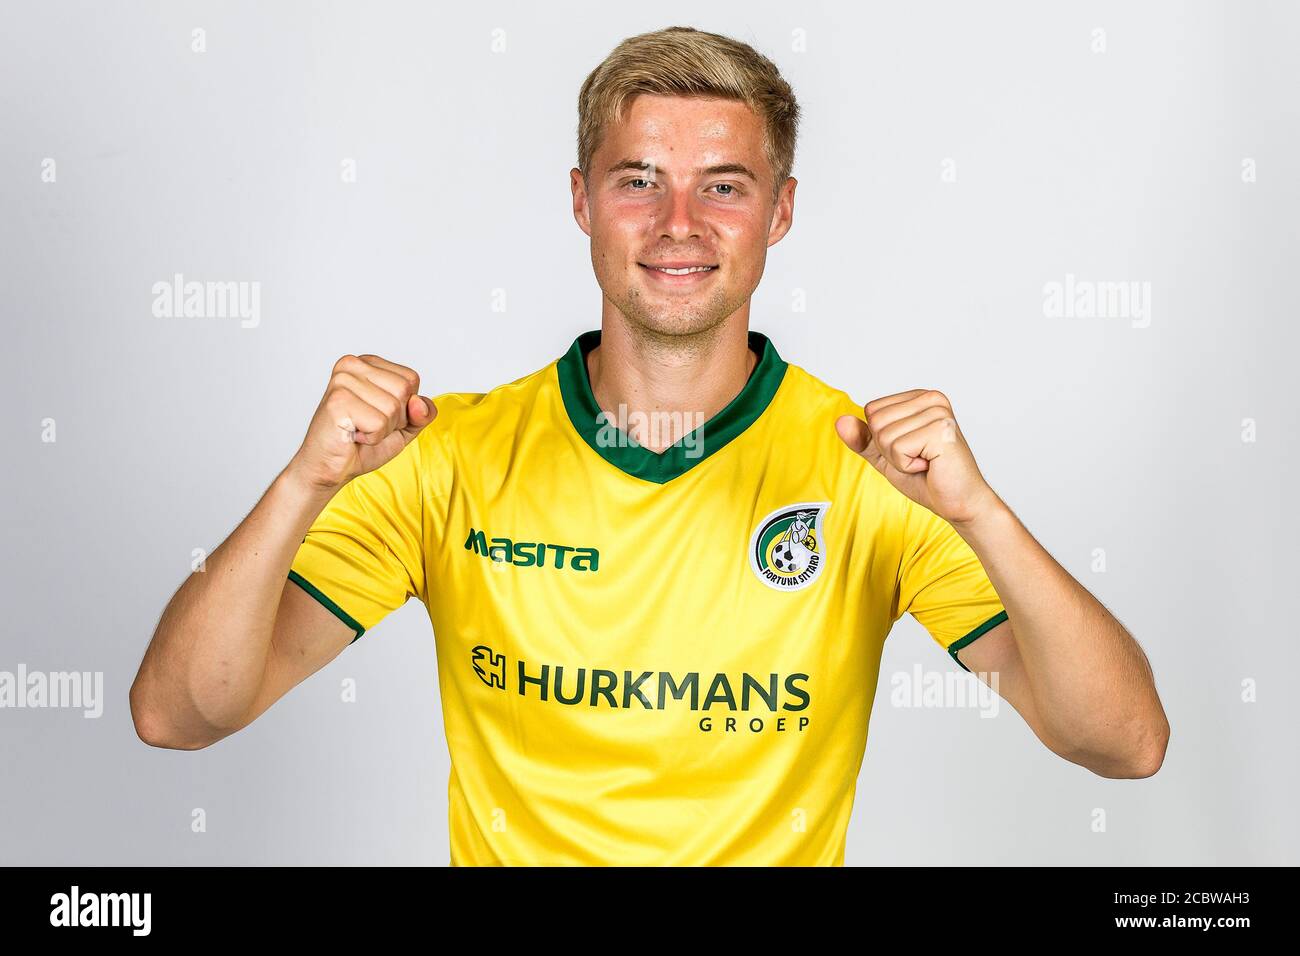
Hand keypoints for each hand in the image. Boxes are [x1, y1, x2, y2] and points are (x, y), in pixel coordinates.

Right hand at [288, 354, 436, 491]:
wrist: (330, 468)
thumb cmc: (362, 445)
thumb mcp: (404, 427)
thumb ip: (422, 413)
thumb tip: (419, 402)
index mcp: (368, 363)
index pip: (411, 379)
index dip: (405, 407)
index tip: (378, 415)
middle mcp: (352, 365)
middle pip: (404, 390)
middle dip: (395, 419)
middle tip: (368, 425)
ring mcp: (342, 381)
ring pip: (392, 407)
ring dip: (382, 430)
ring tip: (359, 430)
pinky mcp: (337, 401)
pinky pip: (378, 423)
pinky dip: (372, 437)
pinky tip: (352, 435)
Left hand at [835, 389, 998, 525]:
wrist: (957, 503)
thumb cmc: (926, 478)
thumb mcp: (885, 455)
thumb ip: (862, 438)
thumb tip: (840, 421)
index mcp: (919, 397)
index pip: (872, 410)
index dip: (880, 439)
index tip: (909, 449)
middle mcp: (931, 398)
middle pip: (876, 421)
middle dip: (889, 450)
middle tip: (918, 458)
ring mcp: (938, 412)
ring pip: (884, 435)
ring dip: (899, 459)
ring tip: (925, 462)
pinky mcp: (941, 430)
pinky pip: (897, 448)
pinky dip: (907, 465)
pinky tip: (930, 465)